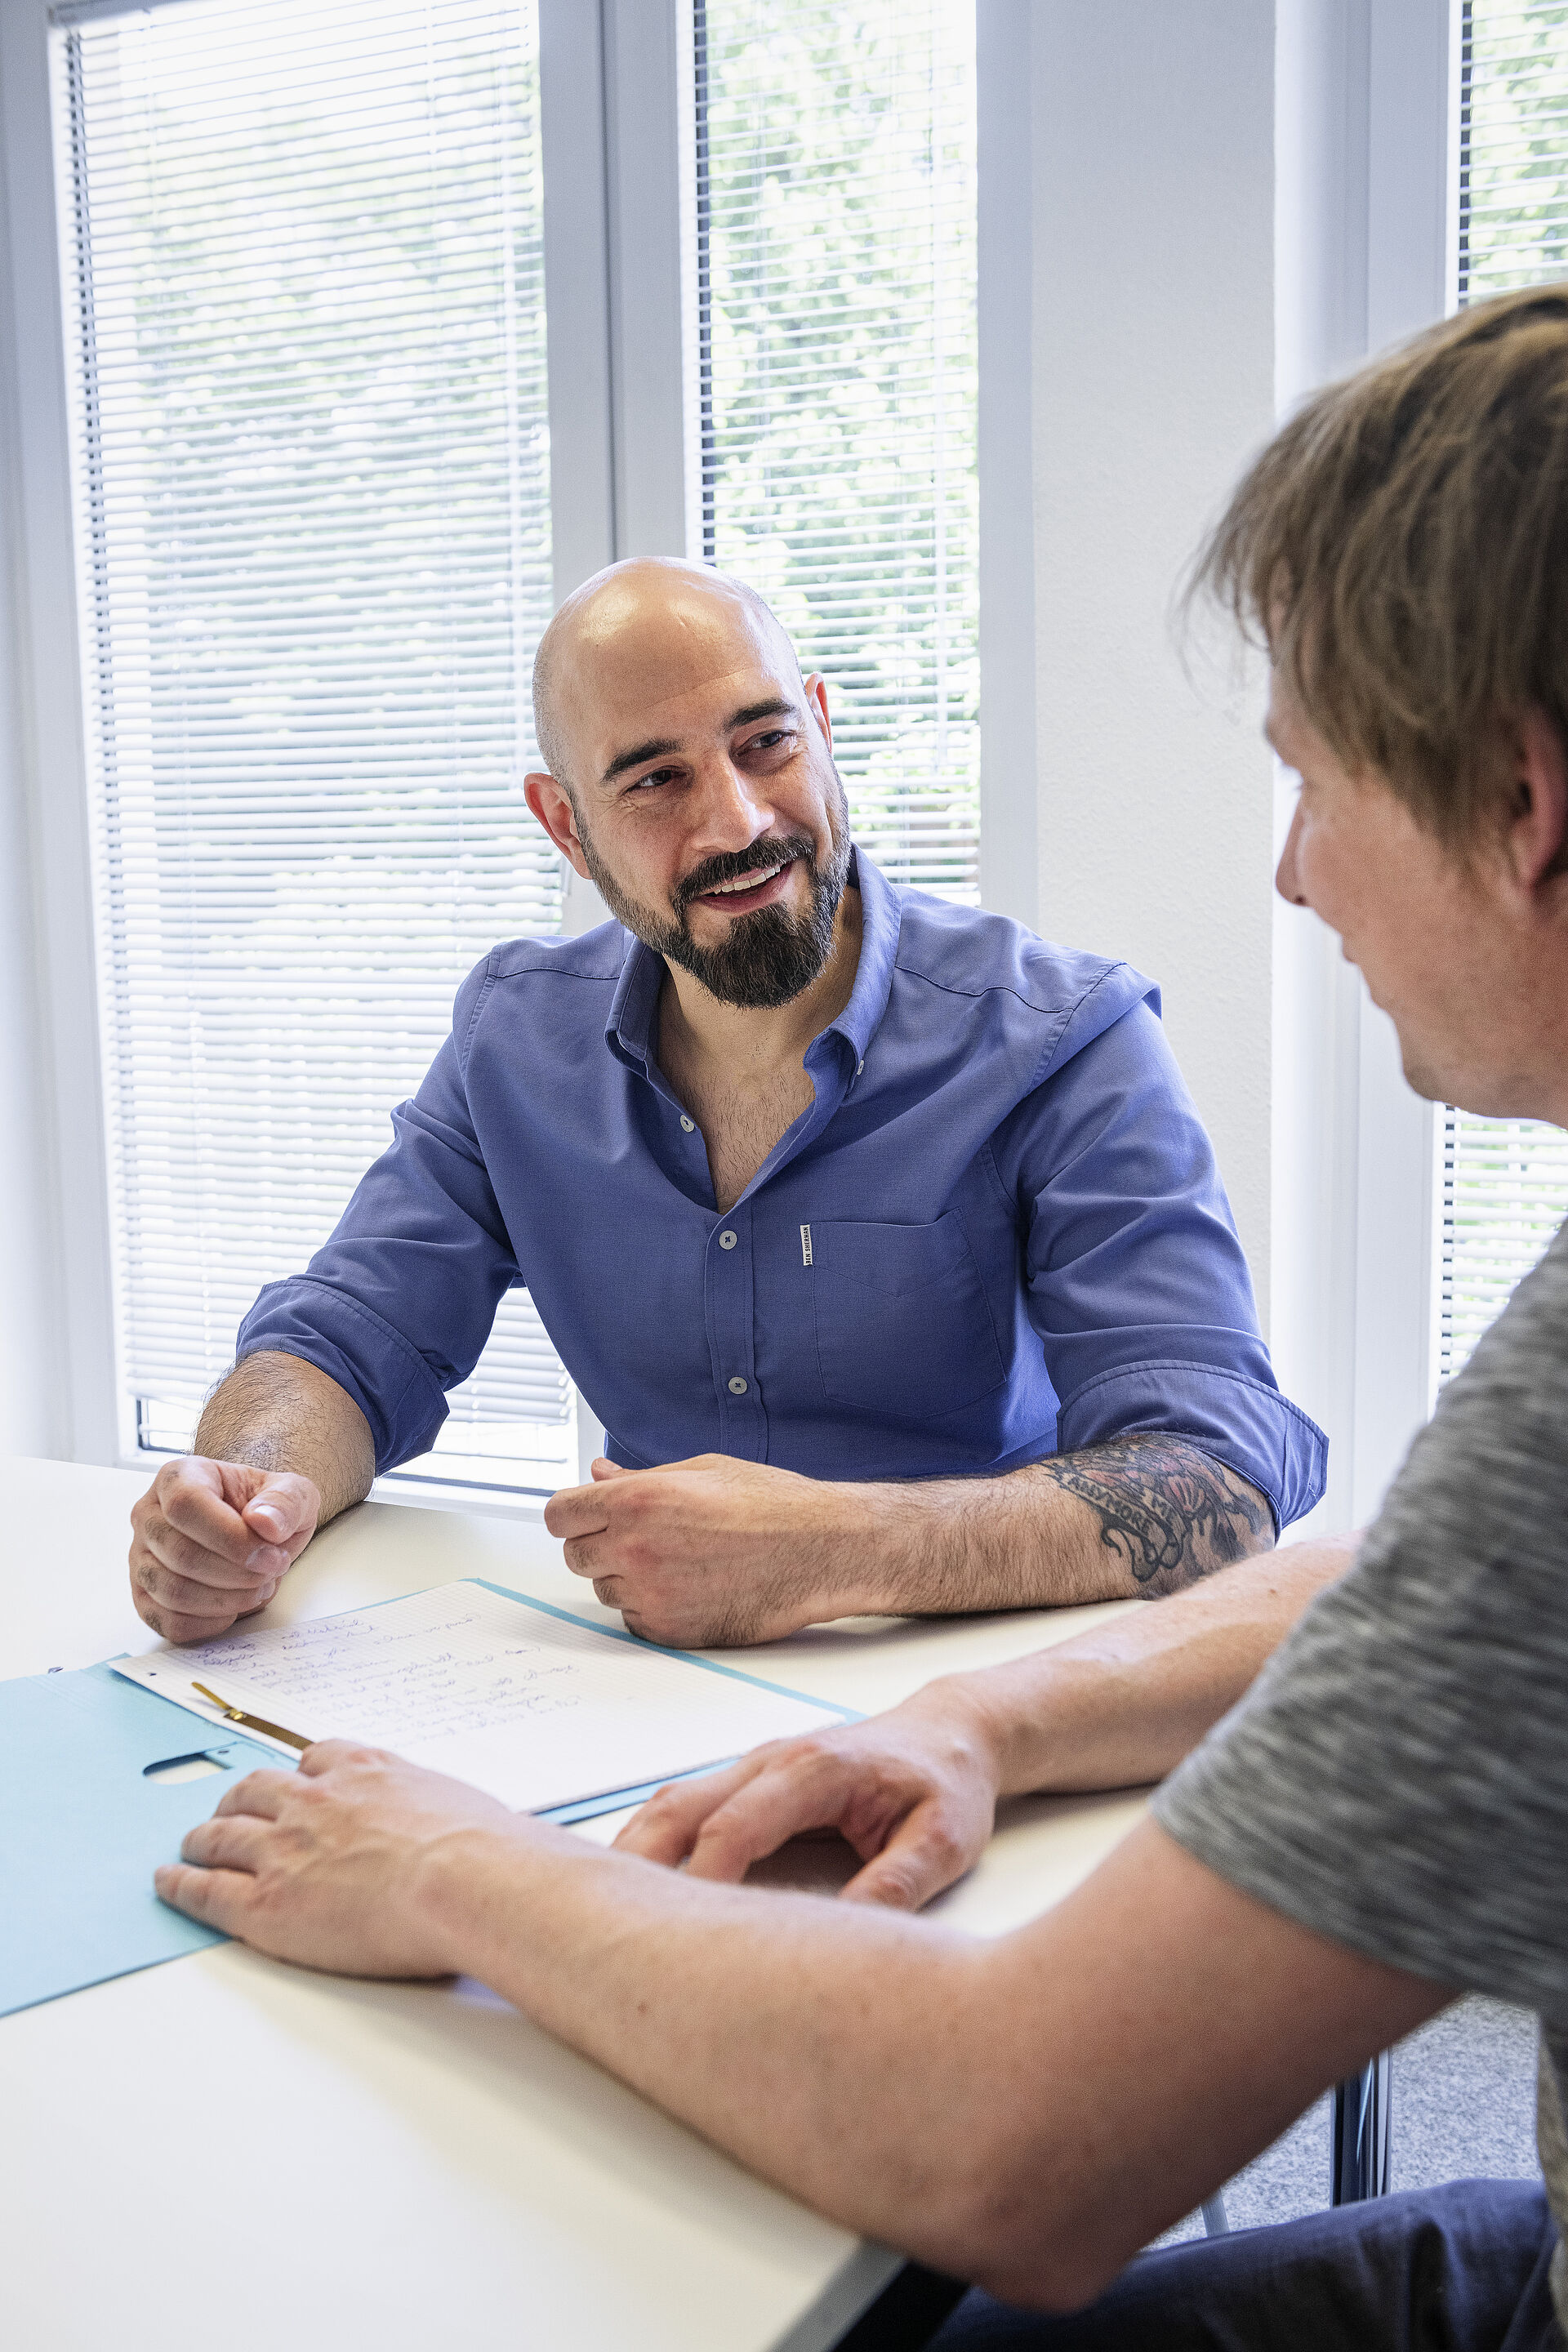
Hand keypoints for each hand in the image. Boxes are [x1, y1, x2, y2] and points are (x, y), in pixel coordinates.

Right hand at [129, 1456, 321, 1643]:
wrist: (256, 1529)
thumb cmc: (266, 1508)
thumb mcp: (293, 1493)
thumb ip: (286, 1501)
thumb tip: (264, 1523)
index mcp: (178, 1478)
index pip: (186, 1506)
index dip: (231, 1538)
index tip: (270, 1556)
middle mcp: (148, 1515)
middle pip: (180, 1554)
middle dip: (237, 1573)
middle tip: (271, 1572)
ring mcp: (141, 1557)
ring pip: (172, 1592)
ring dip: (226, 1600)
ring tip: (258, 1588)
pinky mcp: (145, 1596)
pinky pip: (168, 1621)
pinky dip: (209, 1623)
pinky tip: (234, 1607)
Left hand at [154, 1741, 523, 1977]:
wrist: (466, 1878)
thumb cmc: (484, 1849)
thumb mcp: (463, 1805)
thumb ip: (444, 1812)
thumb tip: (473, 1834)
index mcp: (366, 1770)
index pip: (318, 1758)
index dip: (301, 1773)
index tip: (297, 1782)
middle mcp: (317, 1800)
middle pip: (258, 1788)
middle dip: (240, 1799)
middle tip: (231, 1810)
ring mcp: (286, 1849)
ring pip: (224, 1832)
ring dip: (204, 1836)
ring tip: (193, 1845)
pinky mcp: (267, 1903)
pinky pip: (207, 1889)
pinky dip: (181, 1883)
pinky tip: (170, 1881)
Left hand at [544, 1453, 866, 1645]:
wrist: (821, 1551)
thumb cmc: (772, 1505)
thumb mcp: (701, 1471)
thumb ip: (638, 1478)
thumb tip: (599, 1475)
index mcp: (637, 1501)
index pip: (559, 1514)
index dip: (574, 1513)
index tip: (587, 1515)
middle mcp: (635, 1549)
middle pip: (576, 1556)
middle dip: (600, 1544)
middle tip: (644, 1536)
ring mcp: (651, 1595)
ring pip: (605, 1590)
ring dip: (627, 1577)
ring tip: (681, 1559)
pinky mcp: (670, 1631)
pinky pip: (634, 1620)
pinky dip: (652, 1607)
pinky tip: (692, 1586)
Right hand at [613, 1678, 1003, 1907]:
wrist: (950, 1734)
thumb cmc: (946, 1785)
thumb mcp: (944, 1841)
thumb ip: (898, 1883)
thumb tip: (846, 1938)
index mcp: (815, 1770)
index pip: (736, 1826)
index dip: (701, 1880)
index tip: (679, 1935)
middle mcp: (771, 1760)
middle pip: (680, 1806)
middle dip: (637, 1864)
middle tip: (606, 1927)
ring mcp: (754, 1766)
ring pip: (671, 1802)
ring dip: (633, 1852)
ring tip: (599, 1914)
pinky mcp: (749, 1780)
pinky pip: (684, 1806)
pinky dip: (651, 1843)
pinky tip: (634, 1887)